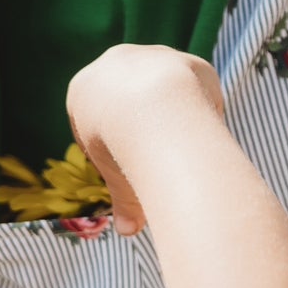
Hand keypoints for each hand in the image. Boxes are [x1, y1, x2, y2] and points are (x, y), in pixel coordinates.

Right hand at [66, 45, 222, 235]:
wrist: (150, 107)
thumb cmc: (122, 147)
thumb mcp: (116, 177)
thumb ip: (125, 200)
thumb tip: (128, 232)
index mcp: (83, 88)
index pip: (96, 116)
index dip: (112, 143)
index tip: (127, 164)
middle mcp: (114, 63)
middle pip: (130, 97)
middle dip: (144, 125)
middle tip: (158, 155)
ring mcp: (152, 56)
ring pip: (165, 90)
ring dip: (174, 115)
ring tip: (186, 147)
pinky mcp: (186, 60)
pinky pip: (195, 89)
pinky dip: (201, 109)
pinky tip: (204, 130)